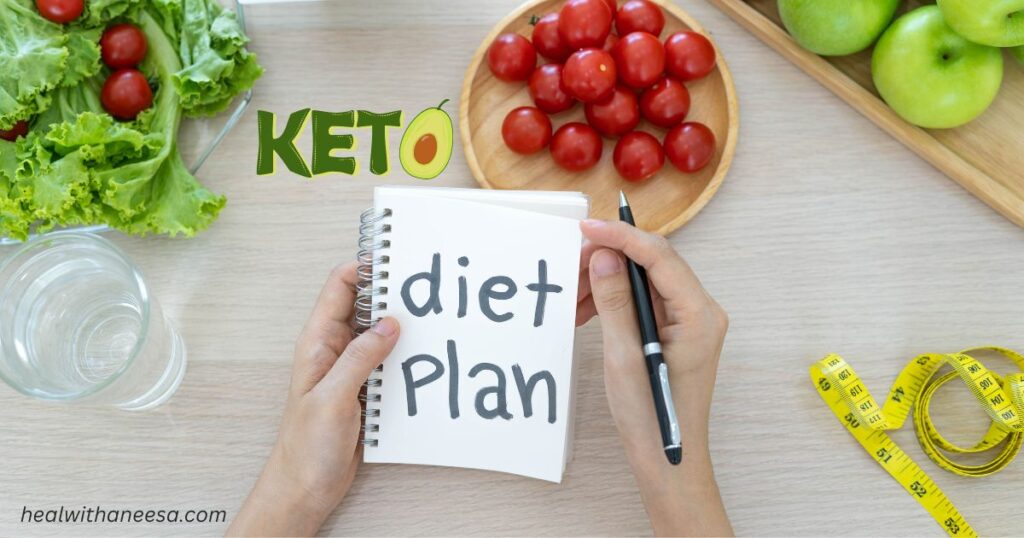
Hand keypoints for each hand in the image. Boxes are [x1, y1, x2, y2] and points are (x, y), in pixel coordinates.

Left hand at [228, 263, 399, 536]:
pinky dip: (406, 356)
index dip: (364, 267)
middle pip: (366, 306)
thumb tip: (390, 325)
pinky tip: (425, 357)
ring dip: (402, 327)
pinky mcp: (367, 389)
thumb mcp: (332, 398)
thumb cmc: (305, 447)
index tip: (393, 258)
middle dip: (391, 294)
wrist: (305, 488)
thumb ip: (361, 358)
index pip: (340, 287)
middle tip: (423, 286)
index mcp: (317, 342)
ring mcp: (351, 369)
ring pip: (381, 334)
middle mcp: (334, 350)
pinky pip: (390, 362)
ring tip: (430, 317)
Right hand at [576, 219, 732, 536]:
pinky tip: (585, 310)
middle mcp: (700, 311)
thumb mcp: (625, 356)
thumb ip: (616, 302)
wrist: (667, 458)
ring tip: (573, 295)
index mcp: (699, 314)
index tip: (587, 228)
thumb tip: (605, 257)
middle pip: (652, 263)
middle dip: (608, 258)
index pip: (659, 257)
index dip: (621, 236)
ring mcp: (688, 320)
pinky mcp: (674, 331)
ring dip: (605, 281)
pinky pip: (641, 300)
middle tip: (571, 263)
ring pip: (643, 280)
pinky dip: (612, 300)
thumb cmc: (652, 416)